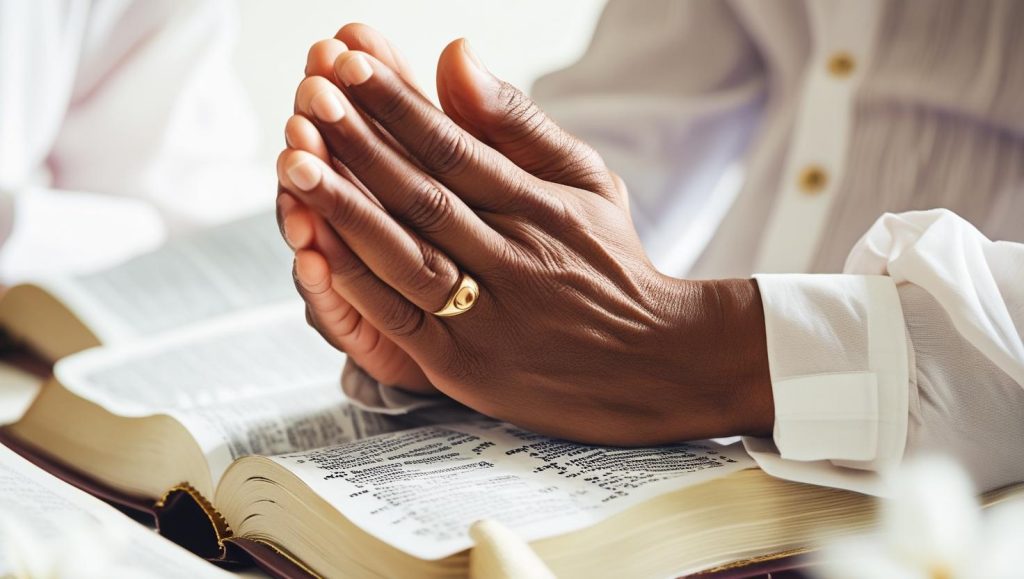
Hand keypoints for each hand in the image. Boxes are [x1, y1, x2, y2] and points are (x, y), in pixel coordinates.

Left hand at [278, 32, 773, 444]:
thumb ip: (517, 122)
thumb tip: (454, 52)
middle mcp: (514, 260)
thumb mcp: (587, 180)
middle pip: (425, 196)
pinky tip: (318, 246)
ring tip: (297, 159)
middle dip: (360, 143)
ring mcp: (488, 319)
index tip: (352, 62)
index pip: (458, 148)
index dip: (401, 105)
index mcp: (541, 208)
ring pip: (408, 256)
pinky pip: (404, 321)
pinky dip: (360, 284)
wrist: (655, 362)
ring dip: (348, 208)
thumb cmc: (613, 264)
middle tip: (310, 94)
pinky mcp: (466, 368)